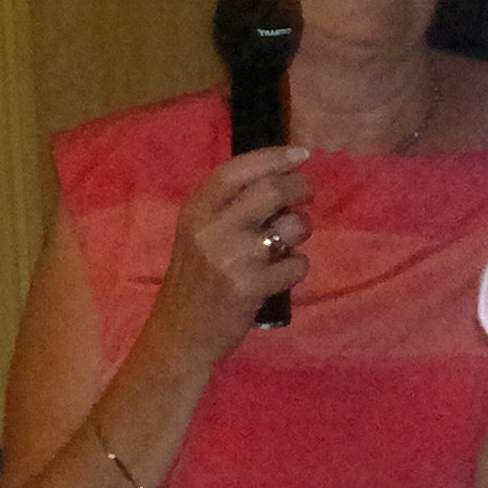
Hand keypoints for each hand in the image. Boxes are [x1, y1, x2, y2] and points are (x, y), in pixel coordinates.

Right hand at [147, 144, 313, 363]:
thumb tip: (280, 179)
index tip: (300, 153)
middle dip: (300, 188)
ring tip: (289, 241)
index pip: (236, 171)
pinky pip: (297, 264)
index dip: (273, 157)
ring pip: (291, 227)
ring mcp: (231, 259)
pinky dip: (297, 267)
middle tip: (307, 195)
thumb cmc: (194, 281)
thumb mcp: (197, 236)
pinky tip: (281, 274)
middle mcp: (210, 231)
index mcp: (195, 213)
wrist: (180, 334)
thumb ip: (228, 209)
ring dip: (301, 230)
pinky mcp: (250, 287)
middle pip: (271, 191)